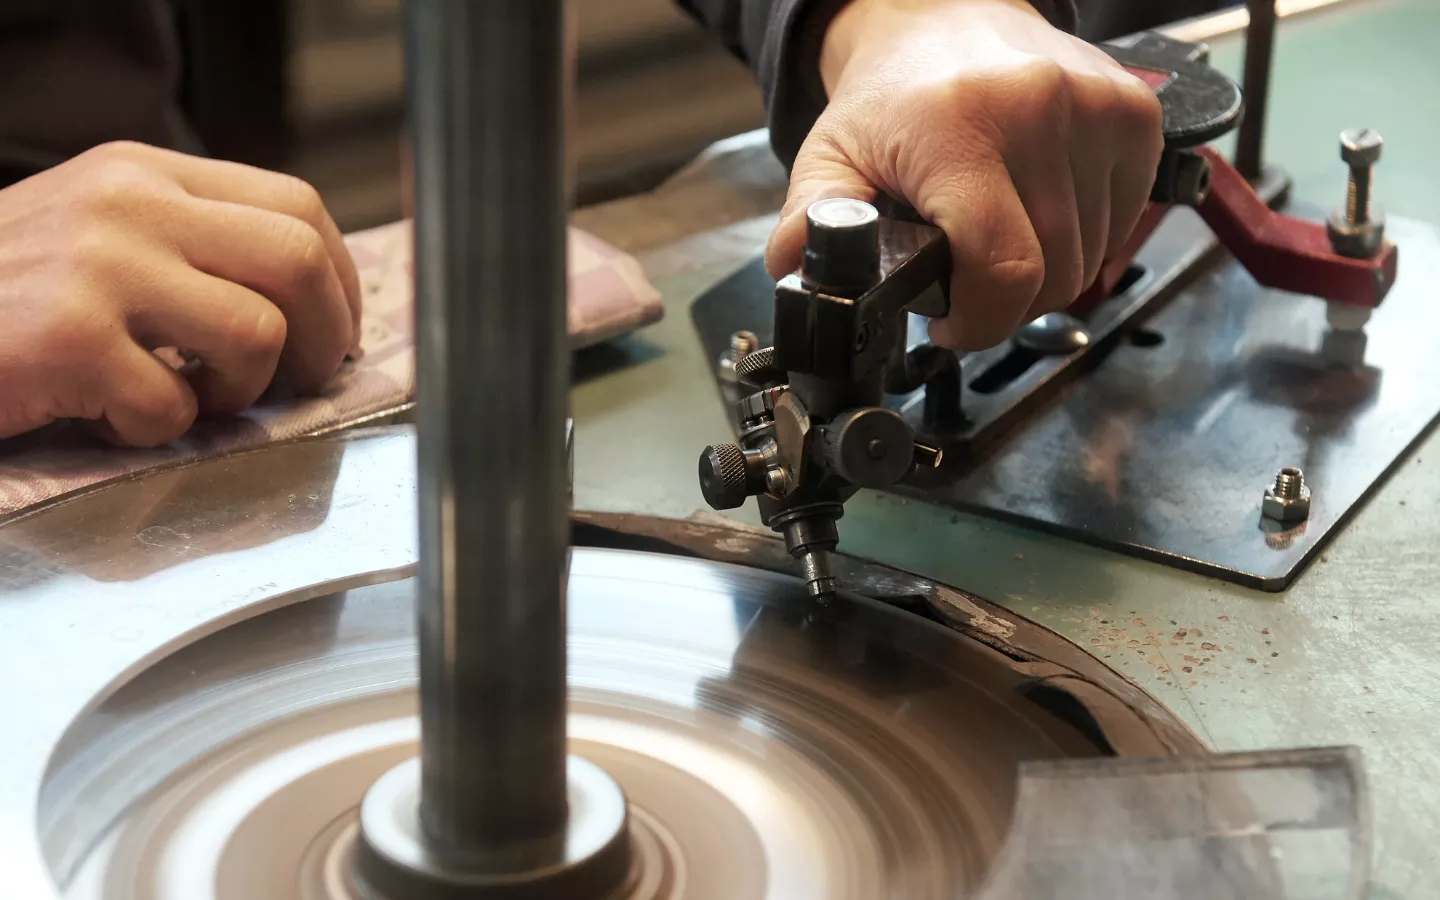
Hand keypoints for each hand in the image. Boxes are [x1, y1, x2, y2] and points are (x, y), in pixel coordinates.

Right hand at [0, 141, 360, 445]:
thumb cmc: (7, 296)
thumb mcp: (101, 234)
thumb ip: (192, 245)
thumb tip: (310, 298)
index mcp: (145, 173)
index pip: (295, 206)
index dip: (338, 280)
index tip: (336, 331)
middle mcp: (128, 205)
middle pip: (297, 260)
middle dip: (325, 337)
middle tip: (304, 382)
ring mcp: (97, 266)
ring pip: (254, 336)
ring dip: (240, 393)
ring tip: (187, 399)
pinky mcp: (67, 338)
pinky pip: (173, 407)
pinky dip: (154, 433)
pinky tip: (107, 416)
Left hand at [766, 0, 1162, 349]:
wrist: (945, 14)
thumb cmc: (893, 94)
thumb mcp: (831, 155)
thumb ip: (812, 221)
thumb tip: (801, 280)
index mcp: (958, 129)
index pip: (1003, 267)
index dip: (981, 320)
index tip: (950, 322)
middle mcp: (1039, 111)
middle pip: (1054, 274)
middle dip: (1007, 302)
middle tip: (967, 278)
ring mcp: (1097, 109)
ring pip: (1091, 257)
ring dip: (1047, 271)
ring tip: (998, 236)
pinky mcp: (1135, 113)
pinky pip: (1123, 221)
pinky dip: (1084, 237)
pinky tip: (1039, 209)